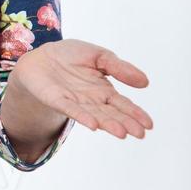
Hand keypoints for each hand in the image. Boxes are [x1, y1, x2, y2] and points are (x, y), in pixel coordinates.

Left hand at [9, 39, 152, 138]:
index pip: (123, 104)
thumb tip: (145, 82)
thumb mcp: (99, 56)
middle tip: (140, 133)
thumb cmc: (71, 56)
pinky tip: (93, 125)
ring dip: (108, 124)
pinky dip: (82, 116)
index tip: (149, 124)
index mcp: (104, 90)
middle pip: (112, 114)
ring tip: (122, 133)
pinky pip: (71, 109)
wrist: (41, 56)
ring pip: (95, 115)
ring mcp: (75, 102)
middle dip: (126, 123)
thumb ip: (119, 68)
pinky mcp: (57, 100)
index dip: (136, 114)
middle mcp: (92, 100)